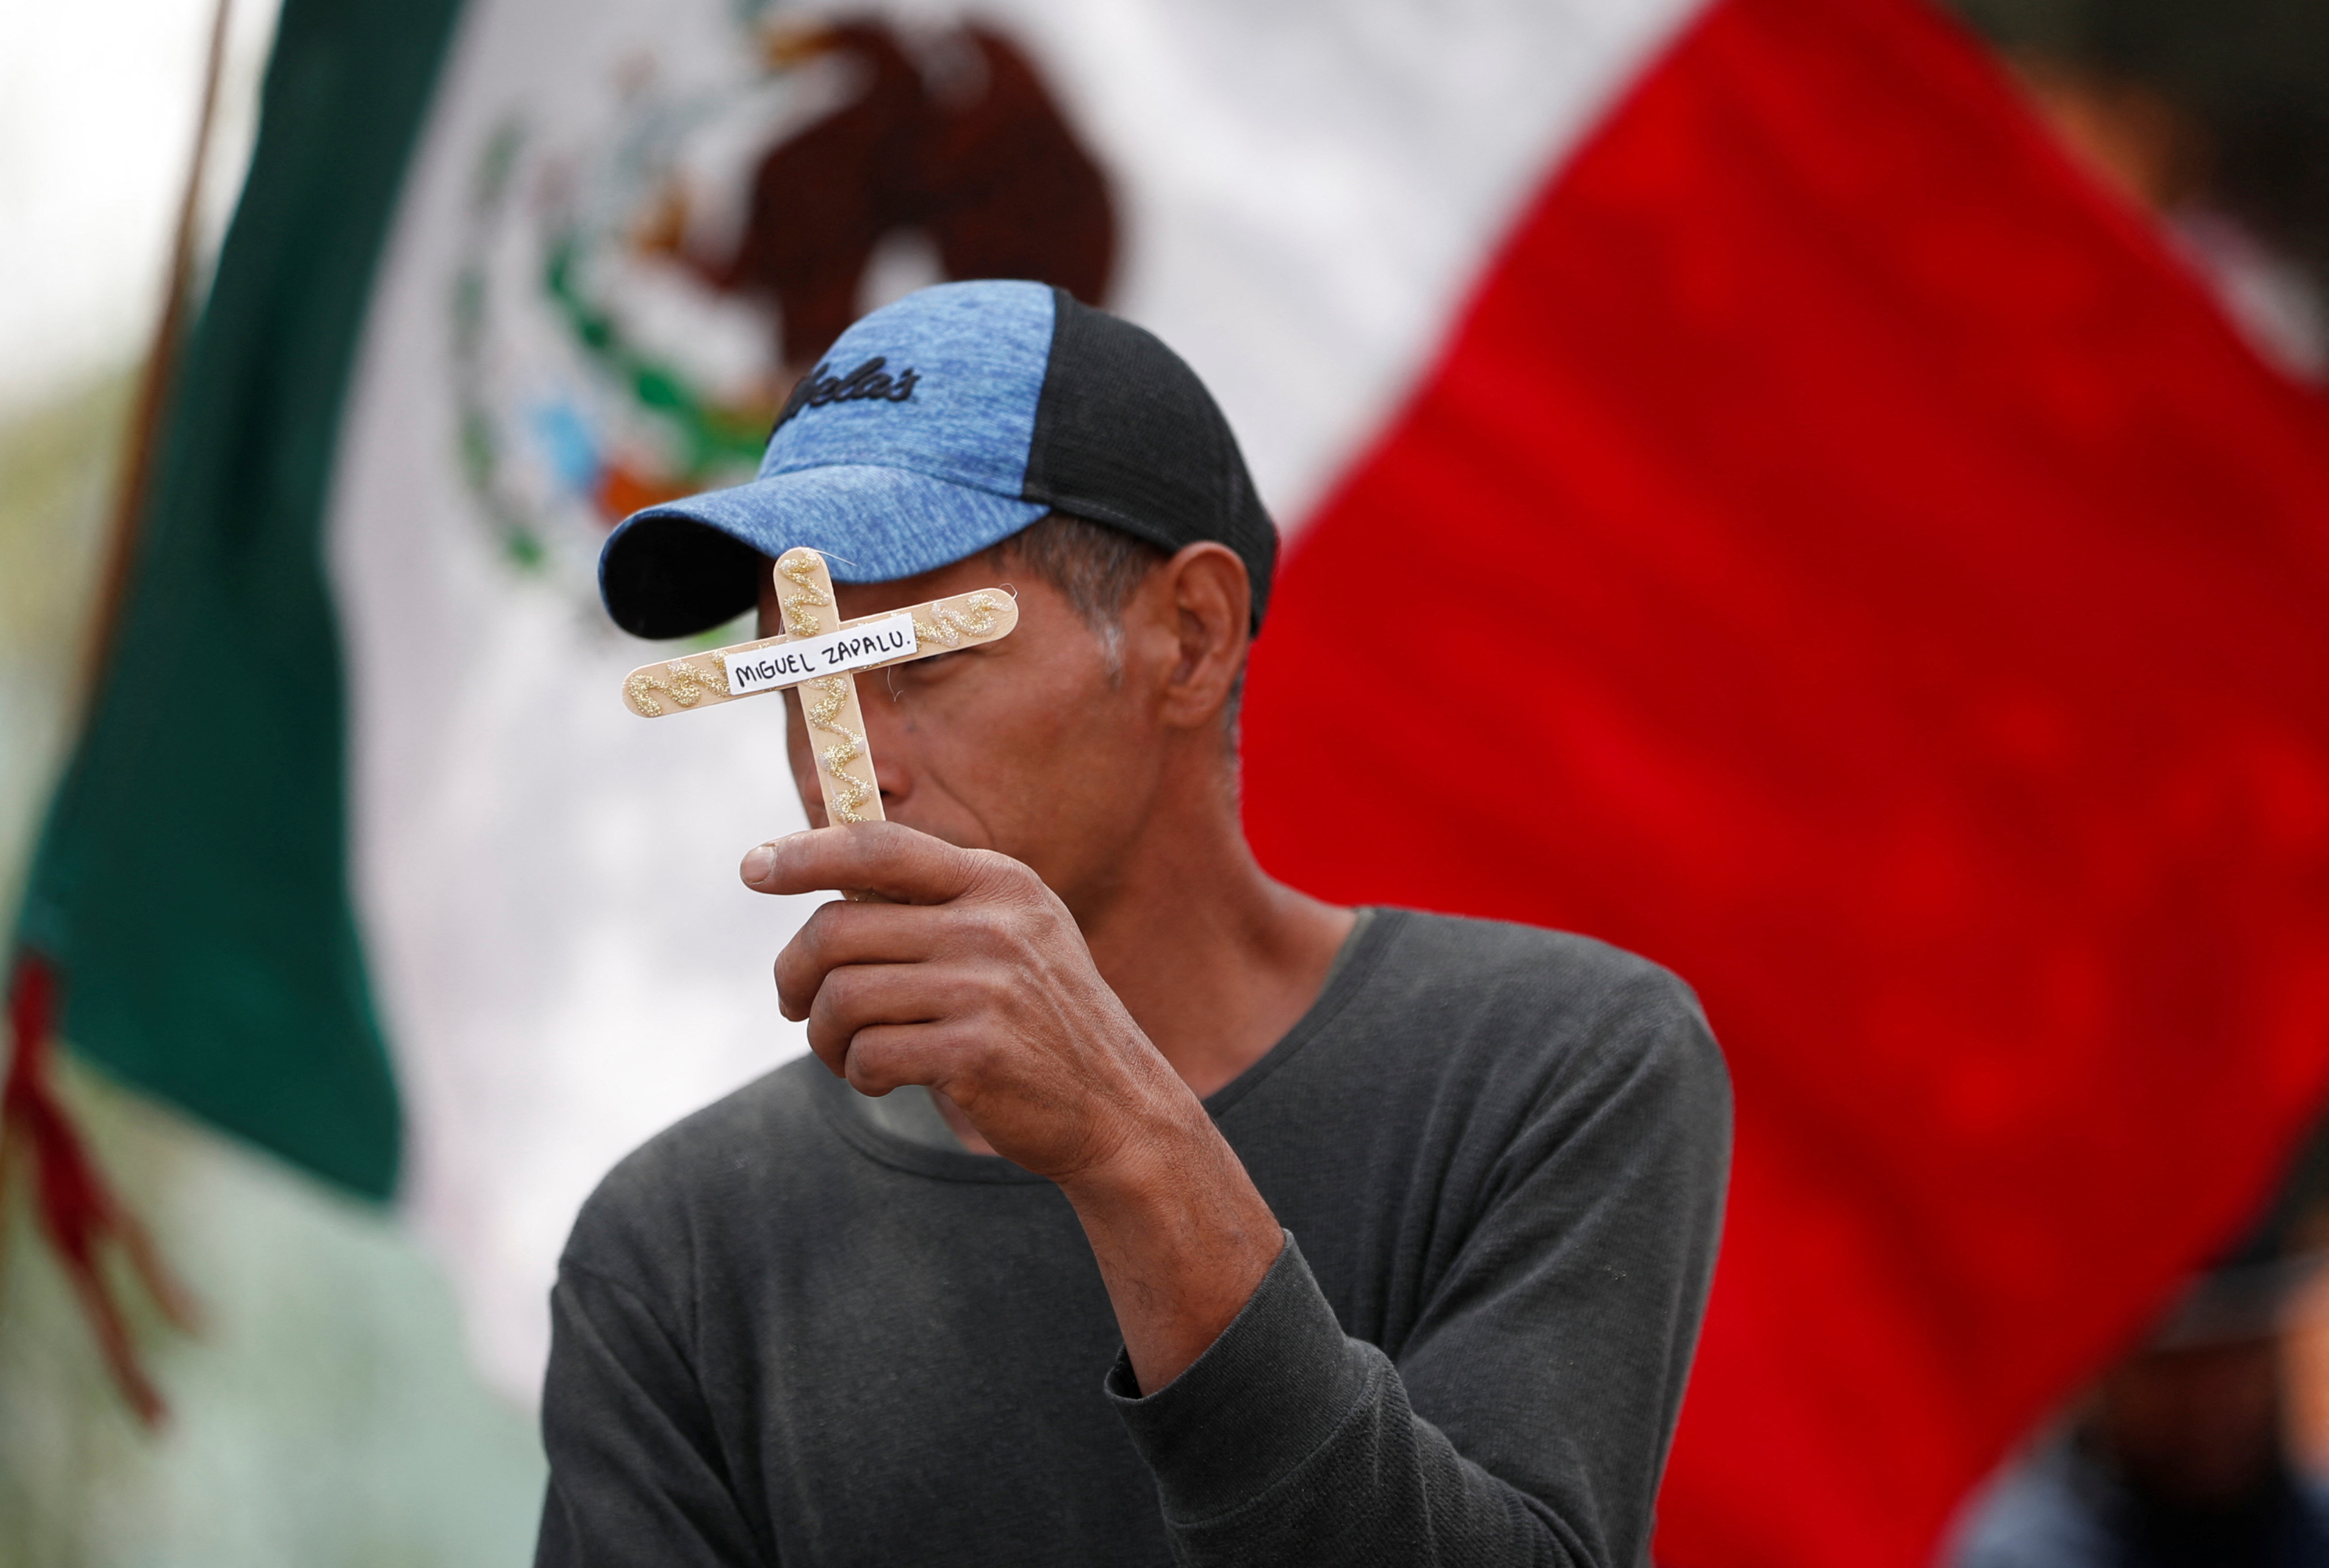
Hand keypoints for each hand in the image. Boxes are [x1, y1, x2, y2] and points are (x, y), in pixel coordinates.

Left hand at [744, 822, 1197, 1181]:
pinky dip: (858, 1073)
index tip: (752, 868)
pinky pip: (869, 1054)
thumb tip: (823, 887)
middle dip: (794, 973)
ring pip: (842, 996)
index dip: (805, 854)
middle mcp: (993, 924)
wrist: (1119, 1108)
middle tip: (792, 1005)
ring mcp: (987, 988)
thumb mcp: (1014, 938)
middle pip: (838, 929)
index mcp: (998, 883)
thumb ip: (938, 906)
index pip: (880, 847)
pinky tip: (882, 1080)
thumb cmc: (1043, 1023)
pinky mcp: (977, 1053)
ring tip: (845, 1053)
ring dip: (822, 1035)